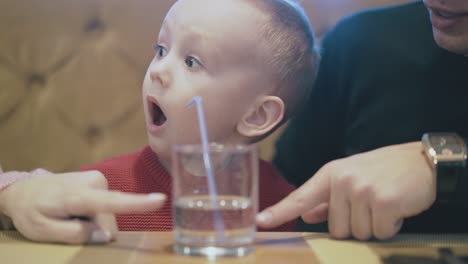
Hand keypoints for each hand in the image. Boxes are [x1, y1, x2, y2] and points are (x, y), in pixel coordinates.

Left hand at [0, 170, 165, 243]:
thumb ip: (75, 234)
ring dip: (93, 219)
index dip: (136, 203)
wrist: (24, 189)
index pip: (110, 202)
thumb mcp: (43, 231)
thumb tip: (105, 235)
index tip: (160, 200)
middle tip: (69, 224)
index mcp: (77, 196)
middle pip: (109, 216)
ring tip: (70, 214)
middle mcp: (92, 182)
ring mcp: (97, 178)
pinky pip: (106, 203)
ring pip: (109, 211)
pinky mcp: (99, 178)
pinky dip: (94, 211)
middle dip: (95, 227)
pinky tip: (76, 208)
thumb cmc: (31, 211)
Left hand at [256, 142, 435, 239]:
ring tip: (384, 203)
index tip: (261, 221)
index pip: (301, 197)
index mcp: (332, 173)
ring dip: (373, 226)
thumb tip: (306, 214)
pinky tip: (396, 208)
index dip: (280, 211)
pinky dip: (391, 227)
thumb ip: (327, 198)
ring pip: (357, 233)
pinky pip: (380, 232)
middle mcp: (343, 180)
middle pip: (335, 228)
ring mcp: (362, 190)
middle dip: (355, 223)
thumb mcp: (351, 177)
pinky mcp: (383, 201)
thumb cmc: (385, 170)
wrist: (423, 161)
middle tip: (371, 203)